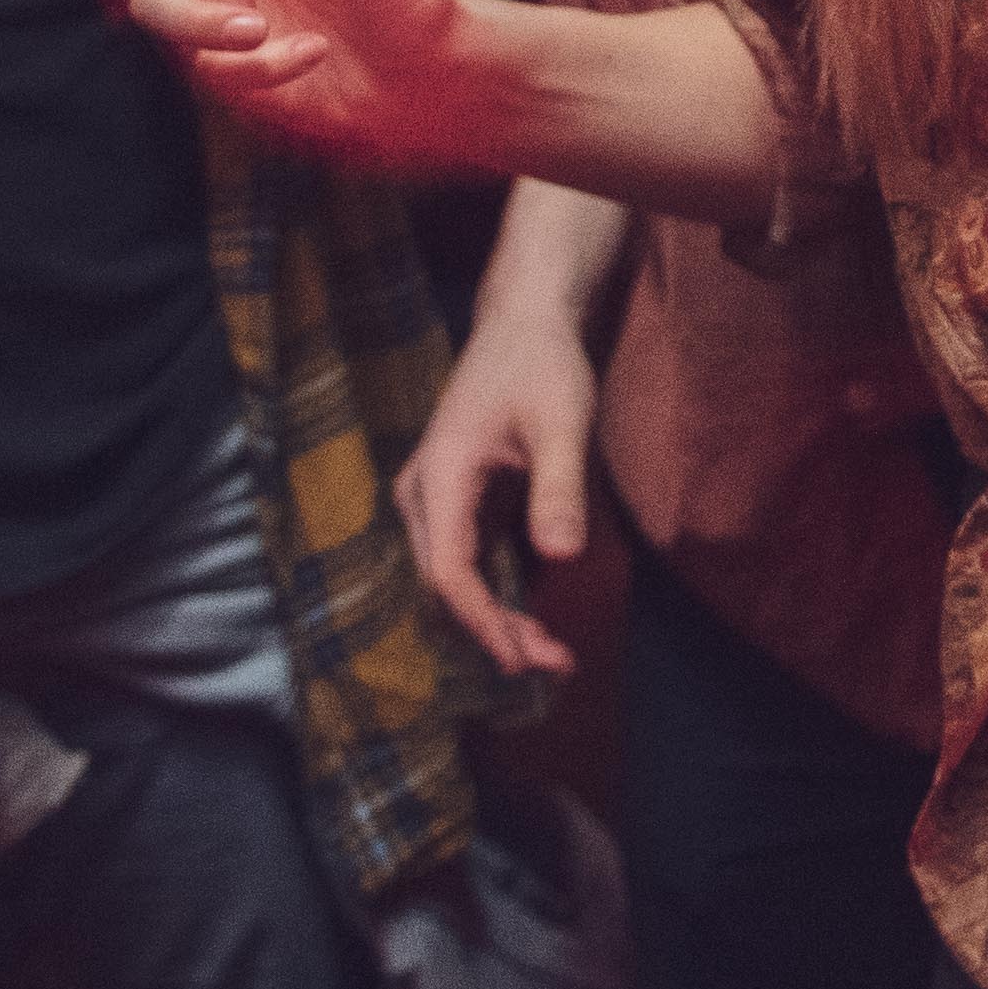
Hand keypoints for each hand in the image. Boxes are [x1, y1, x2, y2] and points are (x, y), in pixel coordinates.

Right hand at [398, 300, 599, 676]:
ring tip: (554, 655)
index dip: (483, 621)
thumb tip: (563, 557)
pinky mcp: (455, 507)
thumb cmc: (542, 365)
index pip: (449, 570)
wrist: (524, 323)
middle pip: (446, 587)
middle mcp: (424, 496)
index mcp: (440, 476)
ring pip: (453, 583)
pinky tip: (539, 620)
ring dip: (496, 622)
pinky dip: (499, 597)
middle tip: (556, 665)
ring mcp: (435, 503)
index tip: (522, 659)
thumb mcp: (563, 421)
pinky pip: (468, 566)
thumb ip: (560, 487)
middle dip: (495, 633)